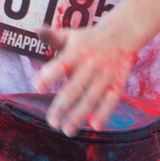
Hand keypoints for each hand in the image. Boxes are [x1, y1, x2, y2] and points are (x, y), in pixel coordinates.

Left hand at [33, 21, 138, 136]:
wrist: (122, 34)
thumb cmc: (87, 39)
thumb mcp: (71, 35)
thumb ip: (53, 37)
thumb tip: (39, 30)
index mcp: (76, 52)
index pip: (61, 65)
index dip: (49, 75)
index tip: (37, 86)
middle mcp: (91, 64)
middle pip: (75, 88)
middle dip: (63, 106)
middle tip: (52, 123)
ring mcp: (105, 74)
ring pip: (92, 98)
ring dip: (80, 115)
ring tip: (67, 130)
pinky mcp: (118, 82)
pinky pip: (111, 100)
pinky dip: (104, 113)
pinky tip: (95, 126)